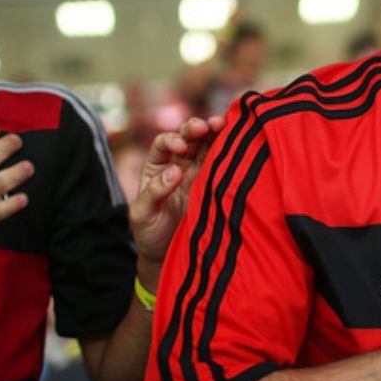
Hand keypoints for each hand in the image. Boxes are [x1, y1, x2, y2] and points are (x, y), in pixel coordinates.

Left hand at [128, 116, 225, 271]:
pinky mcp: (216, 184)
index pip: (163, 144)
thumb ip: (154, 192)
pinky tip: (237, 140)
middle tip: (204, 127)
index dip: (172, 140)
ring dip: (216, 132)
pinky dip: (230, 149)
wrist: (169, 255)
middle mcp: (179, 164)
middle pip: (189, 138)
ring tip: (223, 125)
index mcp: (157, 166)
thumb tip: (174, 171)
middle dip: (195, 128)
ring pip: (208, 145)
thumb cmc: (150, 233)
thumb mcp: (142, 214)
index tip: (180, 148)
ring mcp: (200, 172)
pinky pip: (223, 162)